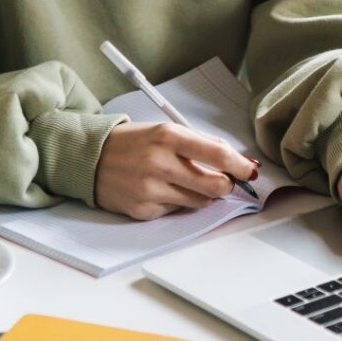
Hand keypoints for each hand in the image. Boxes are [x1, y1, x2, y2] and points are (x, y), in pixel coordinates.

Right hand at [94, 121, 259, 220]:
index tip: (251, 170)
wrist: (90, 158)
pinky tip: (162, 190)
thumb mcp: (165, 130)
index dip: (240, 165)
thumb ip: (200, 143)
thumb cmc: (133, 142)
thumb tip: (236, 158)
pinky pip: (177, 211)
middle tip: (223, 180)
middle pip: (215, 184)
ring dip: (201, 194)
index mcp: (168, 136)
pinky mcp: (143, 210)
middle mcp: (159, 162)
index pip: (217, 153)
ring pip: (200, 201)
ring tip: (183, 181)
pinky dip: (177, 202)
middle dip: (226, 185)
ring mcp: (151, 189)